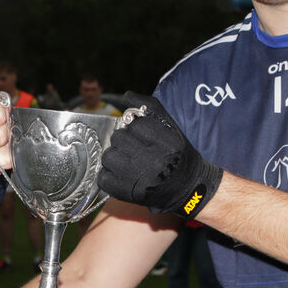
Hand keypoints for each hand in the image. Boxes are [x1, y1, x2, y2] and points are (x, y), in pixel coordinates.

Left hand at [98, 92, 222, 218]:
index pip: (135, 124)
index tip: (144, 138)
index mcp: (164, 142)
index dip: (137, 130)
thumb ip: (150, 107)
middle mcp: (150, 160)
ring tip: (129, 164)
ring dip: (115, 158)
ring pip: (108, 156)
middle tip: (136, 151)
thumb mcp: (170, 127)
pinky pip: (102, 176)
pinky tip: (123, 176)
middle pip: (118, 138)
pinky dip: (109, 176)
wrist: (185, 187)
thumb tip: (127, 96)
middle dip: (125, 143)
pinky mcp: (123, 192)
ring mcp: (135, 178)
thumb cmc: (177, 154)